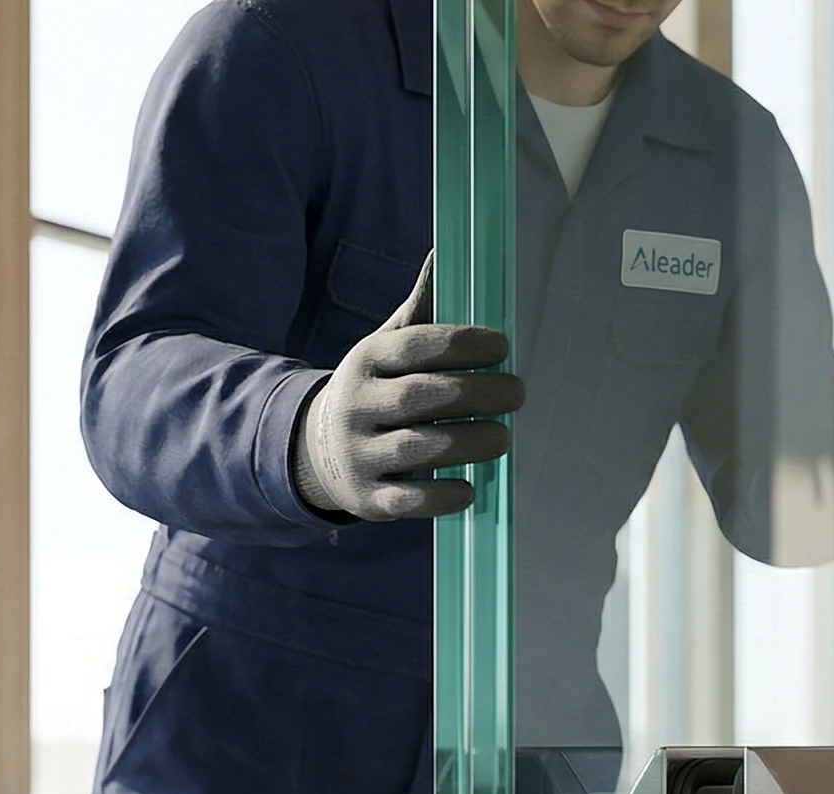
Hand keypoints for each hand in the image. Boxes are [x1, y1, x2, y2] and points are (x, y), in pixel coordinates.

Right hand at [291, 255, 526, 520]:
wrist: (316, 449)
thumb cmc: (374, 388)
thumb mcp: (386, 346)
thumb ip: (421, 308)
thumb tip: (446, 252)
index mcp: (368, 360)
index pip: (414, 347)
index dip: (461, 344)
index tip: (502, 346)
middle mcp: (358, 405)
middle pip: (420, 397)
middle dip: (475, 394)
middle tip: (518, 393)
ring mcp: (360, 453)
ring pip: (416, 448)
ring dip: (467, 443)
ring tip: (504, 437)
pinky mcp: (368, 498)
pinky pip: (406, 501)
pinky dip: (440, 497)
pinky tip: (470, 488)